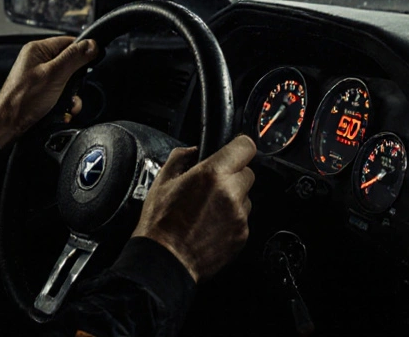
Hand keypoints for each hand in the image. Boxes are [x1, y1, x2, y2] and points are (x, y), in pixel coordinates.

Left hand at [0, 36, 98, 147]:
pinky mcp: (42, 91)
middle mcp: (38, 61)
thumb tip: (92, 45)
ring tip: (68, 104)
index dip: (82, 52)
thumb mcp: (54, 75)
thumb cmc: (23, 99)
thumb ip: (74, 58)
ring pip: (68, 80)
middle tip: (72, 89)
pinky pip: (61, 92)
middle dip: (76, 80)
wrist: (10, 124)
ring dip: (72, 95)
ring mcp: (40, 76)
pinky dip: (65, 103)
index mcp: (38, 50)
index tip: (92, 61)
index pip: (68, 42)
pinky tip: (63, 111)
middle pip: (70, 62)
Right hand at [132, 135, 256, 282]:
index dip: (239, 147)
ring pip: (246, 196)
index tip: (234, 151)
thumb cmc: (160, 224)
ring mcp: (239, 216)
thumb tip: (192, 150)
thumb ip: (180, 157)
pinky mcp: (242, 235)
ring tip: (208, 209)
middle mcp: (230, 193)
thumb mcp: (162, 181)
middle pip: (247, 172)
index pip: (245, 147)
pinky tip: (211, 225)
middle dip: (233, 175)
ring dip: (233, 198)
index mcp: (212, 174)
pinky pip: (243, 218)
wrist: (165, 261)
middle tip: (212, 186)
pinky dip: (232, 219)